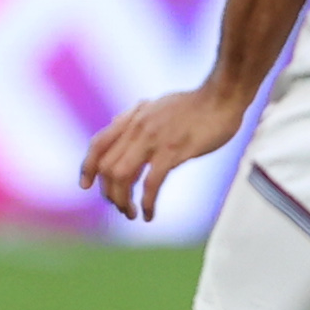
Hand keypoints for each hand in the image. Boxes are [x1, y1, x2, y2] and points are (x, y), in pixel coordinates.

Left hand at [80, 86, 252, 220]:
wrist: (223, 96)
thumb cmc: (196, 103)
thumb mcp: (157, 106)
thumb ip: (138, 118)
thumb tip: (121, 124)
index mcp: (131, 118)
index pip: (97, 144)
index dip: (87, 167)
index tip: (86, 186)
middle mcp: (136, 128)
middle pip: (106, 167)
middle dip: (109, 192)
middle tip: (121, 206)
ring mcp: (153, 139)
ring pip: (121, 176)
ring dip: (122, 200)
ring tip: (131, 213)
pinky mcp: (174, 151)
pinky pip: (151, 182)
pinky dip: (146, 202)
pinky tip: (149, 214)